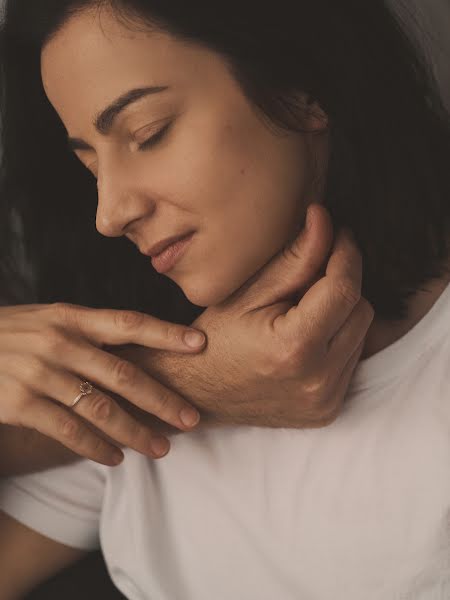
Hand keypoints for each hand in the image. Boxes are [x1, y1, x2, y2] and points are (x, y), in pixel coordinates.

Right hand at [0, 304, 206, 465]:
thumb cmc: (11, 333)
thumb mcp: (48, 319)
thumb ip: (86, 331)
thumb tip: (134, 345)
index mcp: (71, 318)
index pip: (129, 323)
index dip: (166, 334)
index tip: (200, 344)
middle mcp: (60, 343)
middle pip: (124, 374)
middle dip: (161, 399)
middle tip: (191, 419)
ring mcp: (39, 374)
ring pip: (101, 409)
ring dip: (135, 432)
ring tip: (159, 448)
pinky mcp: (20, 404)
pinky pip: (68, 431)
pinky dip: (96, 447)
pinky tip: (115, 458)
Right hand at [116, 204, 373, 429]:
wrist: (196, 393)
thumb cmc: (214, 338)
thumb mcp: (248, 293)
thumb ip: (294, 259)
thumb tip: (325, 221)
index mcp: (295, 348)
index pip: (344, 289)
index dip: (347, 255)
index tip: (341, 235)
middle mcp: (317, 381)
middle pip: (360, 311)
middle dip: (341, 285)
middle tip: (309, 278)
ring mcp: (324, 401)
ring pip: (362, 335)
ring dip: (341, 314)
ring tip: (302, 312)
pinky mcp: (327, 410)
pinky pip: (352, 361)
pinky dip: (337, 342)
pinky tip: (307, 338)